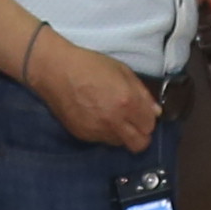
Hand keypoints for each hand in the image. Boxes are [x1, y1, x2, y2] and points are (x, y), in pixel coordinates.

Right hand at [41, 39, 161, 152]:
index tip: (144, 113)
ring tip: (114, 117)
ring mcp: (98, 131)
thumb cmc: (89, 65)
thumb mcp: (122, 70)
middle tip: (135, 122)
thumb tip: (155, 110)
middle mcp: (114, 121)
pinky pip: (102, 140)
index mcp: (127, 102)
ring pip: (121, 143)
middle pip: (140, 144)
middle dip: (141, 134)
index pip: (150, 125)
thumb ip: (141, 92)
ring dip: (123, 133)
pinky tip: (98, 116)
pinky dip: (105, 132)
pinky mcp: (84, 135)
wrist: (55, 71)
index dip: (148, 118)